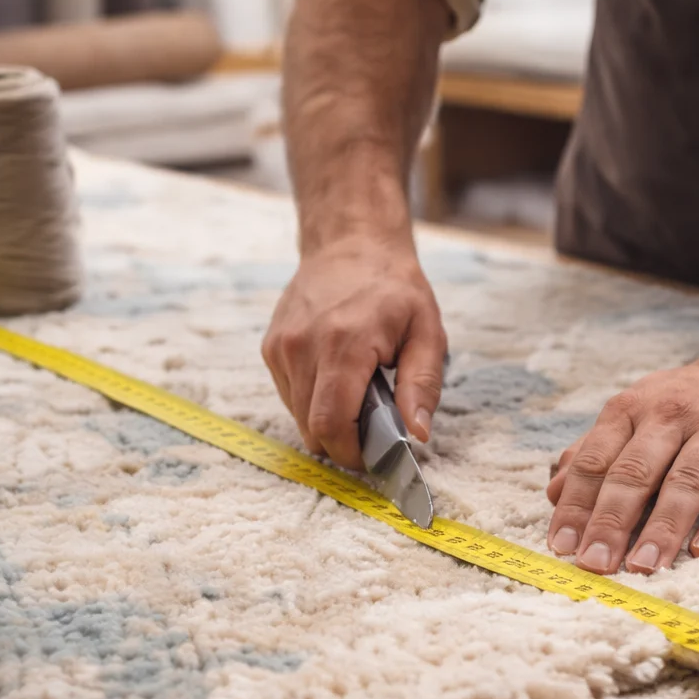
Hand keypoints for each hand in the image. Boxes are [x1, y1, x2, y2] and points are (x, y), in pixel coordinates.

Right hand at [262, 237, 446, 468]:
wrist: (350, 244)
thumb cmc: (393, 287)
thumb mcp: (427, 331)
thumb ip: (422, 386)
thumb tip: (417, 434)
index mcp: (344, 344)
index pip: (332, 424)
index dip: (353, 452)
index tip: (376, 454)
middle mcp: (302, 347)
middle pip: (311, 428)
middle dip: (343, 442)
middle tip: (373, 427)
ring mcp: (281, 347)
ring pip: (297, 416)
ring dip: (327, 420)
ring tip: (357, 393)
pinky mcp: (271, 347)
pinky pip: (289, 395)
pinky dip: (313, 400)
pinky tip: (336, 376)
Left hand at [546, 349, 698, 573]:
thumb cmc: (695, 402)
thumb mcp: (640, 413)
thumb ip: (597, 450)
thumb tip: (554, 493)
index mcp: (633, 408)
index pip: (596, 461)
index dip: (576, 506)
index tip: (561, 548)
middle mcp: (673, 413)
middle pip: (635, 473)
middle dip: (611, 522)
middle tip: (595, 565)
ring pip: (686, 481)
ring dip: (662, 527)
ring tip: (644, 567)